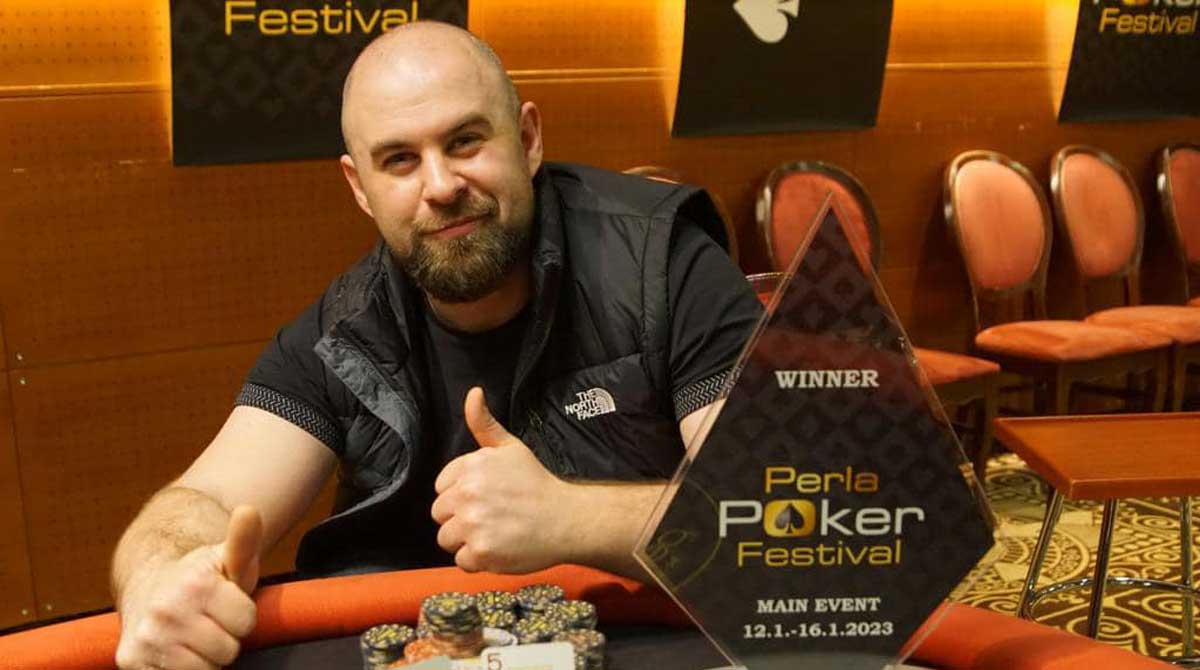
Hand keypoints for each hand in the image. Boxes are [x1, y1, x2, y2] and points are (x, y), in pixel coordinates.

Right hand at [115, 506, 261, 669]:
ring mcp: (147, 638)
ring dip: (206, 659)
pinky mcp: (131, 661)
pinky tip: (175, 652)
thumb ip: (244, 540)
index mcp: (196, 584)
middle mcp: (167, 610)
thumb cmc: (198, 577)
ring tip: (193, 637)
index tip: (225, 604)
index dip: (241, 615)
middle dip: (224, 638)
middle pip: (228, 650)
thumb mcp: (225, 557)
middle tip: (208, 622)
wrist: (147, 588)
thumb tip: (249, 510)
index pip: (247, 622)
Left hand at [431, 387, 569, 572]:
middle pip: (440, 514)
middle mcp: (467, 493)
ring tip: (495, 532)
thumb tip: (473, 393)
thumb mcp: (511, 447)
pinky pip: (461, 562)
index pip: (440, 488)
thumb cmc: (536, 484)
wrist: (566, 519)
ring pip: (446, 539)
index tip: (484, 497)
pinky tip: (499, 548)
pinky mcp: (480, 552)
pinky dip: (478, 561)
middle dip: (460, 518)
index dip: (460, 495)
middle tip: (491, 517)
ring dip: (466, 541)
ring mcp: (473, 524)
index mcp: (471, 466)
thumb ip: (484, 424)